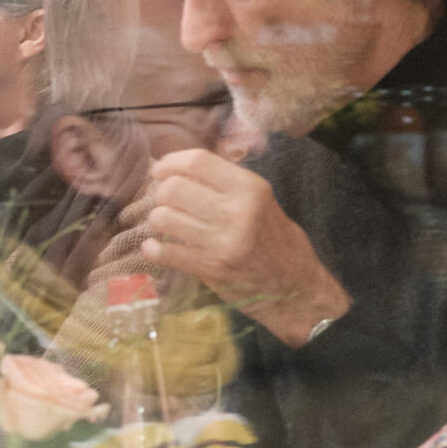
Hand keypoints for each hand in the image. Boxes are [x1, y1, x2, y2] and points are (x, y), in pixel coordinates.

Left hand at [136, 149, 350, 347]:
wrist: (294, 286)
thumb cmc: (274, 239)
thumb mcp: (260, 200)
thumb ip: (225, 183)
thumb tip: (179, 165)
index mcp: (250, 188)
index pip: (197, 161)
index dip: (171, 163)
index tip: (161, 170)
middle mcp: (237, 211)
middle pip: (173, 188)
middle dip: (162, 194)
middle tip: (167, 202)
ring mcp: (222, 241)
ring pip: (163, 218)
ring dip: (157, 221)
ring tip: (167, 225)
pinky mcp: (210, 267)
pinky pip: (164, 252)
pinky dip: (152, 250)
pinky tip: (155, 247)